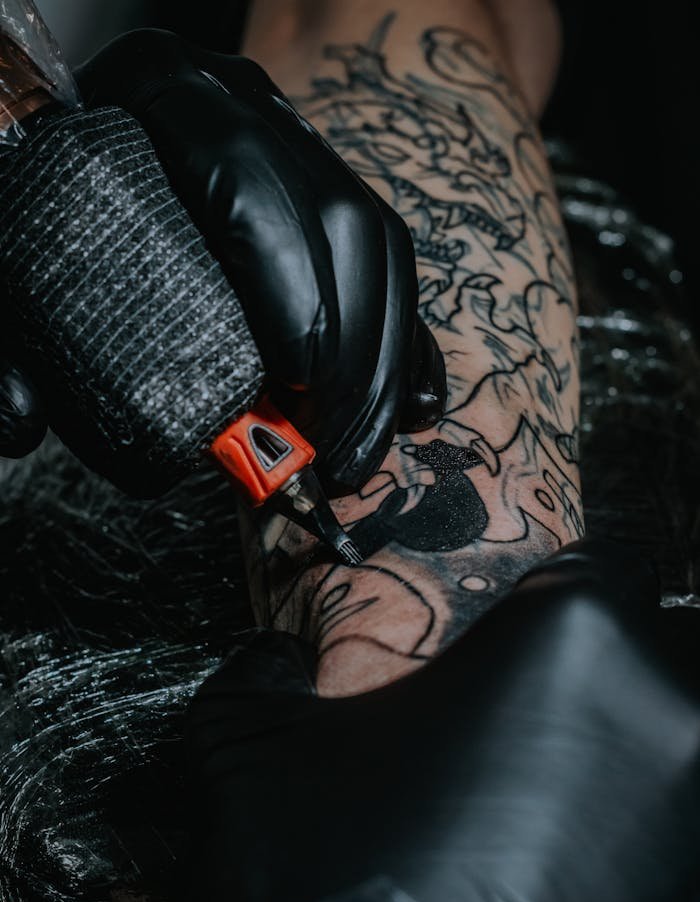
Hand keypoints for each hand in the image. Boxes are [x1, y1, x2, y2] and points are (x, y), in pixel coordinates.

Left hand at [54, 28, 444, 492]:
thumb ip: (7, 336)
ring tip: (355, 453)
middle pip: (338, 216)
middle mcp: (250, 108)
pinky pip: (393, 268)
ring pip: (380, 245)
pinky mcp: (332, 196)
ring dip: (382, 364)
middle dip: (351, 349)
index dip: (288, 276)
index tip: (295, 373)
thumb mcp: (13, 258)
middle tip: (330, 447)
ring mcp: (302, 147)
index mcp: (163, 88)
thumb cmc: (44, 208)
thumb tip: (17, 424)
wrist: (84, 158)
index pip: (244, 169)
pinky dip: (405, 346)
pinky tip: (409, 411)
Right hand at [186, 540, 699, 901]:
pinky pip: (675, 836)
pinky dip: (632, 848)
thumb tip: (272, 659)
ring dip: (617, 771)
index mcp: (571, 638)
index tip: (500, 659)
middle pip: (645, 658)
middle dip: (586, 693)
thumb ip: (261, 676)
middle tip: (515, 749)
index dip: (534, 614)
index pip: (586, 572)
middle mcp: (669, 711)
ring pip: (670, 744)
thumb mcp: (256, 758)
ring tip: (538, 830)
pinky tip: (562, 886)